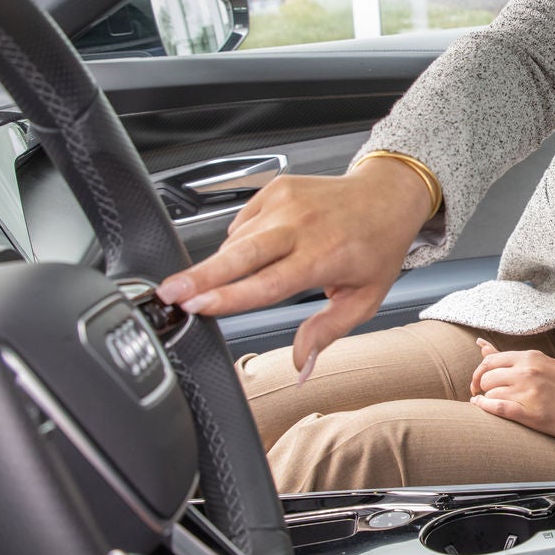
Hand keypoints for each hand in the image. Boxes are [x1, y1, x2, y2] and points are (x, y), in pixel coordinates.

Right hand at [157, 159, 432, 377]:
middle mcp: (302, 225)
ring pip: (237, 240)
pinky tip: (263, 249)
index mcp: (323, 256)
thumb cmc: (376, 248)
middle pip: (239, 254)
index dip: (229, 297)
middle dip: (199, 275)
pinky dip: (242, 241)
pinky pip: (242, 223)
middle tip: (167, 293)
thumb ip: (325, 332)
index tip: (198, 307)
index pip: (267, 282)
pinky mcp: (276, 188)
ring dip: (227, 264)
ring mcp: (286, 202)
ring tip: (240, 277)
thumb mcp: (364, 299)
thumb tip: (300, 366)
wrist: (387, 195)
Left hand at [468, 340, 554, 443]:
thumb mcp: (544, 363)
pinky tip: (482, 409)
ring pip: (490, 393)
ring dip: (488, 401)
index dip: (479, 373)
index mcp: (531, 357)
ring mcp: (529, 392)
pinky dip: (485, 408)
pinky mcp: (532, 414)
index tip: (479, 384)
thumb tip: (480, 343)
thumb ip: (513, 358)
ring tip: (494, 407)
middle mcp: (527, 372)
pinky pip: (498, 408)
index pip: (490, 360)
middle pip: (486, 377)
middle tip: (484, 397)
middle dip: (482, 388)